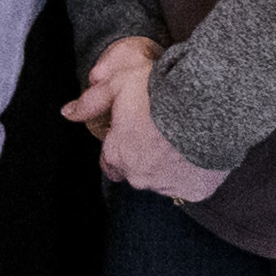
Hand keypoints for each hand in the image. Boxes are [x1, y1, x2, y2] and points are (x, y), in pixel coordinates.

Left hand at [70, 34, 221, 204]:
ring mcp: (168, 186)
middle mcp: (139, 176)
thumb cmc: (160, 92)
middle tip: (158, 131)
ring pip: (162, 178)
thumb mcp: (119, 85)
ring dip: (168, 164)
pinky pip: (190, 185)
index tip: (134, 131)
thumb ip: (92, 101)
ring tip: (182, 138)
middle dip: (143, 155)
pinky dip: (193, 172)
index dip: (120, 145)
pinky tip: (199, 151)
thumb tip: (67, 112)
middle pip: (135, 171)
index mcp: (118, 155)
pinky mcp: (195, 190)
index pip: (109, 161)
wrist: (208, 104)